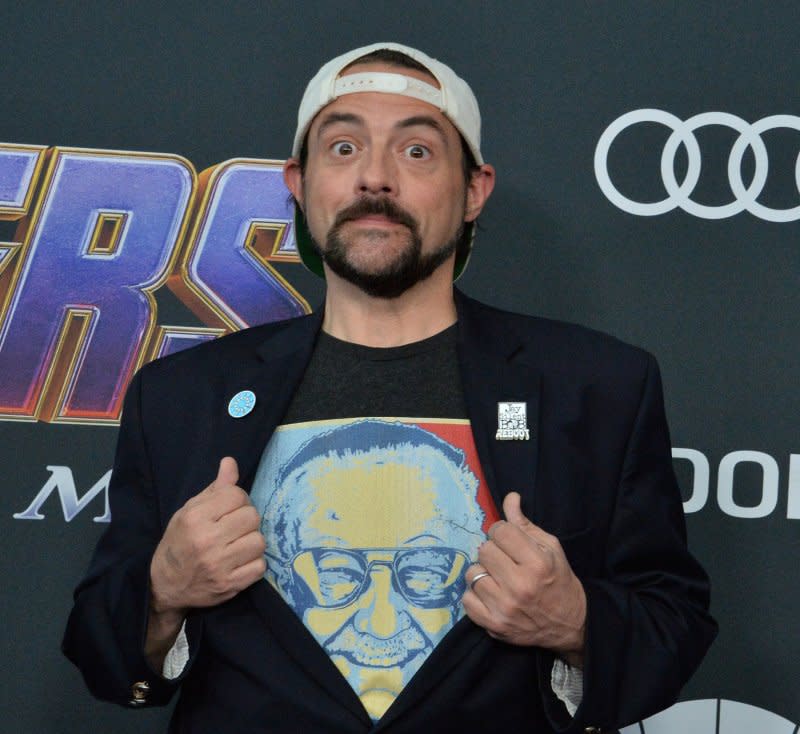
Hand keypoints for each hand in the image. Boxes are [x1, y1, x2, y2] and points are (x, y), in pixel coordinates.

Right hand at [149, 457, 266, 616]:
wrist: (164, 584)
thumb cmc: (180, 541)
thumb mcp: (190, 510)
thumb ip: (215, 488)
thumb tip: (230, 462)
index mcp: (195, 518)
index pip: (237, 495)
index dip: (238, 499)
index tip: (230, 509)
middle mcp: (207, 541)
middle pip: (252, 517)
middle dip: (246, 519)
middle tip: (235, 527)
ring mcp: (219, 565)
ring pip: (259, 541)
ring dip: (252, 541)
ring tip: (238, 544)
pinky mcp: (230, 585)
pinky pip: (260, 566)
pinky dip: (254, 563)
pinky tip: (240, 562)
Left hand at [462, 492, 585, 666]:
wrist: (570, 625)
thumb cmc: (559, 580)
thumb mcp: (550, 548)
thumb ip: (525, 524)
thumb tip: (510, 497)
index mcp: (537, 563)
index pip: (500, 531)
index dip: (502, 532)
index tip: (508, 541)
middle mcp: (519, 585)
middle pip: (484, 550)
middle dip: (493, 551)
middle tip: (504, 560)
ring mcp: (504, 607)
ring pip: (472, 573)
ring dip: (482, 572)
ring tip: (498, 577)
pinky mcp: (493, 625)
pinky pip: (466, 599)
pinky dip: (475, 595)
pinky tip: (490, 594)